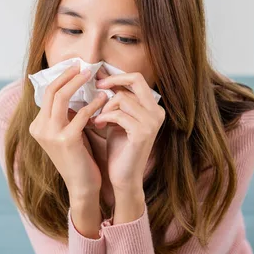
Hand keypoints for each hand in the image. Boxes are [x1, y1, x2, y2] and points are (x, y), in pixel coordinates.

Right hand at [28, 64, 108, 200]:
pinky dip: (92, 104)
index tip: (73, 68)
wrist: (82, 186)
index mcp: (37, 126)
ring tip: (91, 75)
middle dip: (67, 75)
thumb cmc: (79, 157)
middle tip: (82, 66)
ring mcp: (51, 134)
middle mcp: (39, 128)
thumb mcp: (67, 132)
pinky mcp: (66, 140)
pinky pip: (80, 114)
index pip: (46, 94)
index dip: (60, 78)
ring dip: (77, 83)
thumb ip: (66, 114)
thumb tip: (75, 89)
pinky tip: (103, 99)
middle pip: (51, 91)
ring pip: (61, 98)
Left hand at [93, 72, 164, 191]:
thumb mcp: (116, 119)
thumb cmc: (119, 148)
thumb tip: (100, 76)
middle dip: (113, 80)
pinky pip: (119, 114)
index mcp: (153, 108)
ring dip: (105, 107)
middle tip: (97, 87)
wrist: (124, 177)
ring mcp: (152, 122)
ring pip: (122, 98)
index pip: (137, 79)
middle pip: (136, 80)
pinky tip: (98, 125)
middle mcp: (157, 112)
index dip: (116, 76)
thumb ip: (113, 100)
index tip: (98, 81)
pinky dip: (105, 117)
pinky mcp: (142, 133)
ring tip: (97, 118)